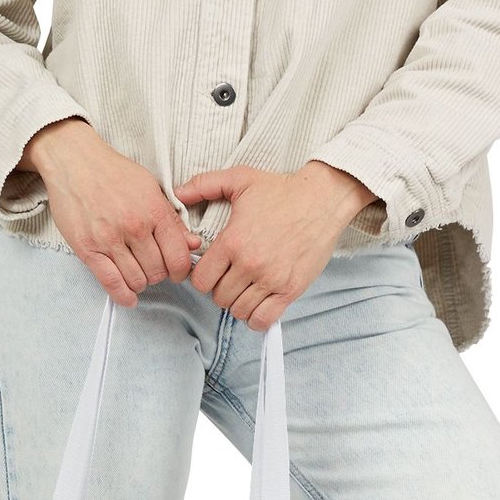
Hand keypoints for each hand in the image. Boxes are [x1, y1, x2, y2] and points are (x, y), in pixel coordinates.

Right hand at [21, 120, 202, 305]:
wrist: (73, 160)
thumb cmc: (113, 173)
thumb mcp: (150, 188)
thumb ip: (172, 220)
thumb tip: (193, 245)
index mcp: (154, 211)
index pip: (178, 257)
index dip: (181, 271)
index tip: (177, 272)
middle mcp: (134, 227)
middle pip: (158, 272)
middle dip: (158, 275)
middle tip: (152, 267)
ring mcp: (110, 239)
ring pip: (137, 280)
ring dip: (140, 282)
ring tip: (137, 272)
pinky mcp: (88, 248)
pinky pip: (111, 283)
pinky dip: (123, 295)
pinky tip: (129, 296)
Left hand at [173, 163, 376, 329]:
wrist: (322, 199)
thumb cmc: (282, 190)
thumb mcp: (240, 179)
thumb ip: (204, 184)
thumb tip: (177, 192)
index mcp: (232, 241)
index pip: (200, 280)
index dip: (202, 277)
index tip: (211, 271)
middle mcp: (250, 264)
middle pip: (219, 297)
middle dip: (220, 289)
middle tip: (230, 278)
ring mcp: (271, 280)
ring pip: (239, 311)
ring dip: (238, 303)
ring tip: (245, 289)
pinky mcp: (290, 290)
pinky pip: (263, 320)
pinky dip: (256, 318)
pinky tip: (258, 304)